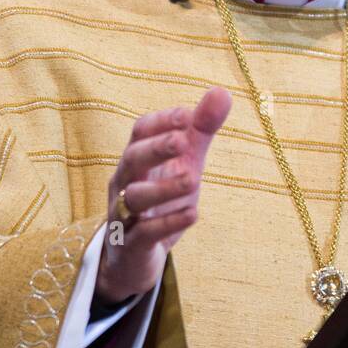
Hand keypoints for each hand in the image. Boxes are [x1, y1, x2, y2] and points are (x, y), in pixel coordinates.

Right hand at [97, 87, 232, 302]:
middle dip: (156, 148)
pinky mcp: (132, 245)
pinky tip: (192, 214)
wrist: (134, 255)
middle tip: (183, 141)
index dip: (161, 121)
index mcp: (137, 158)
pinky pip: (145, 233)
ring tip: (193, 179)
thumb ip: (201, 129)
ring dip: (164, 188)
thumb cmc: (161, 197)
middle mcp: (125, 183)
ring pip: (135, 198)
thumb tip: (222, 92)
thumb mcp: (184, 161)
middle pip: (132, 159)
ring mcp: (125, 214)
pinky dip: (168, 224)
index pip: (140, 131)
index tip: (187, 116)